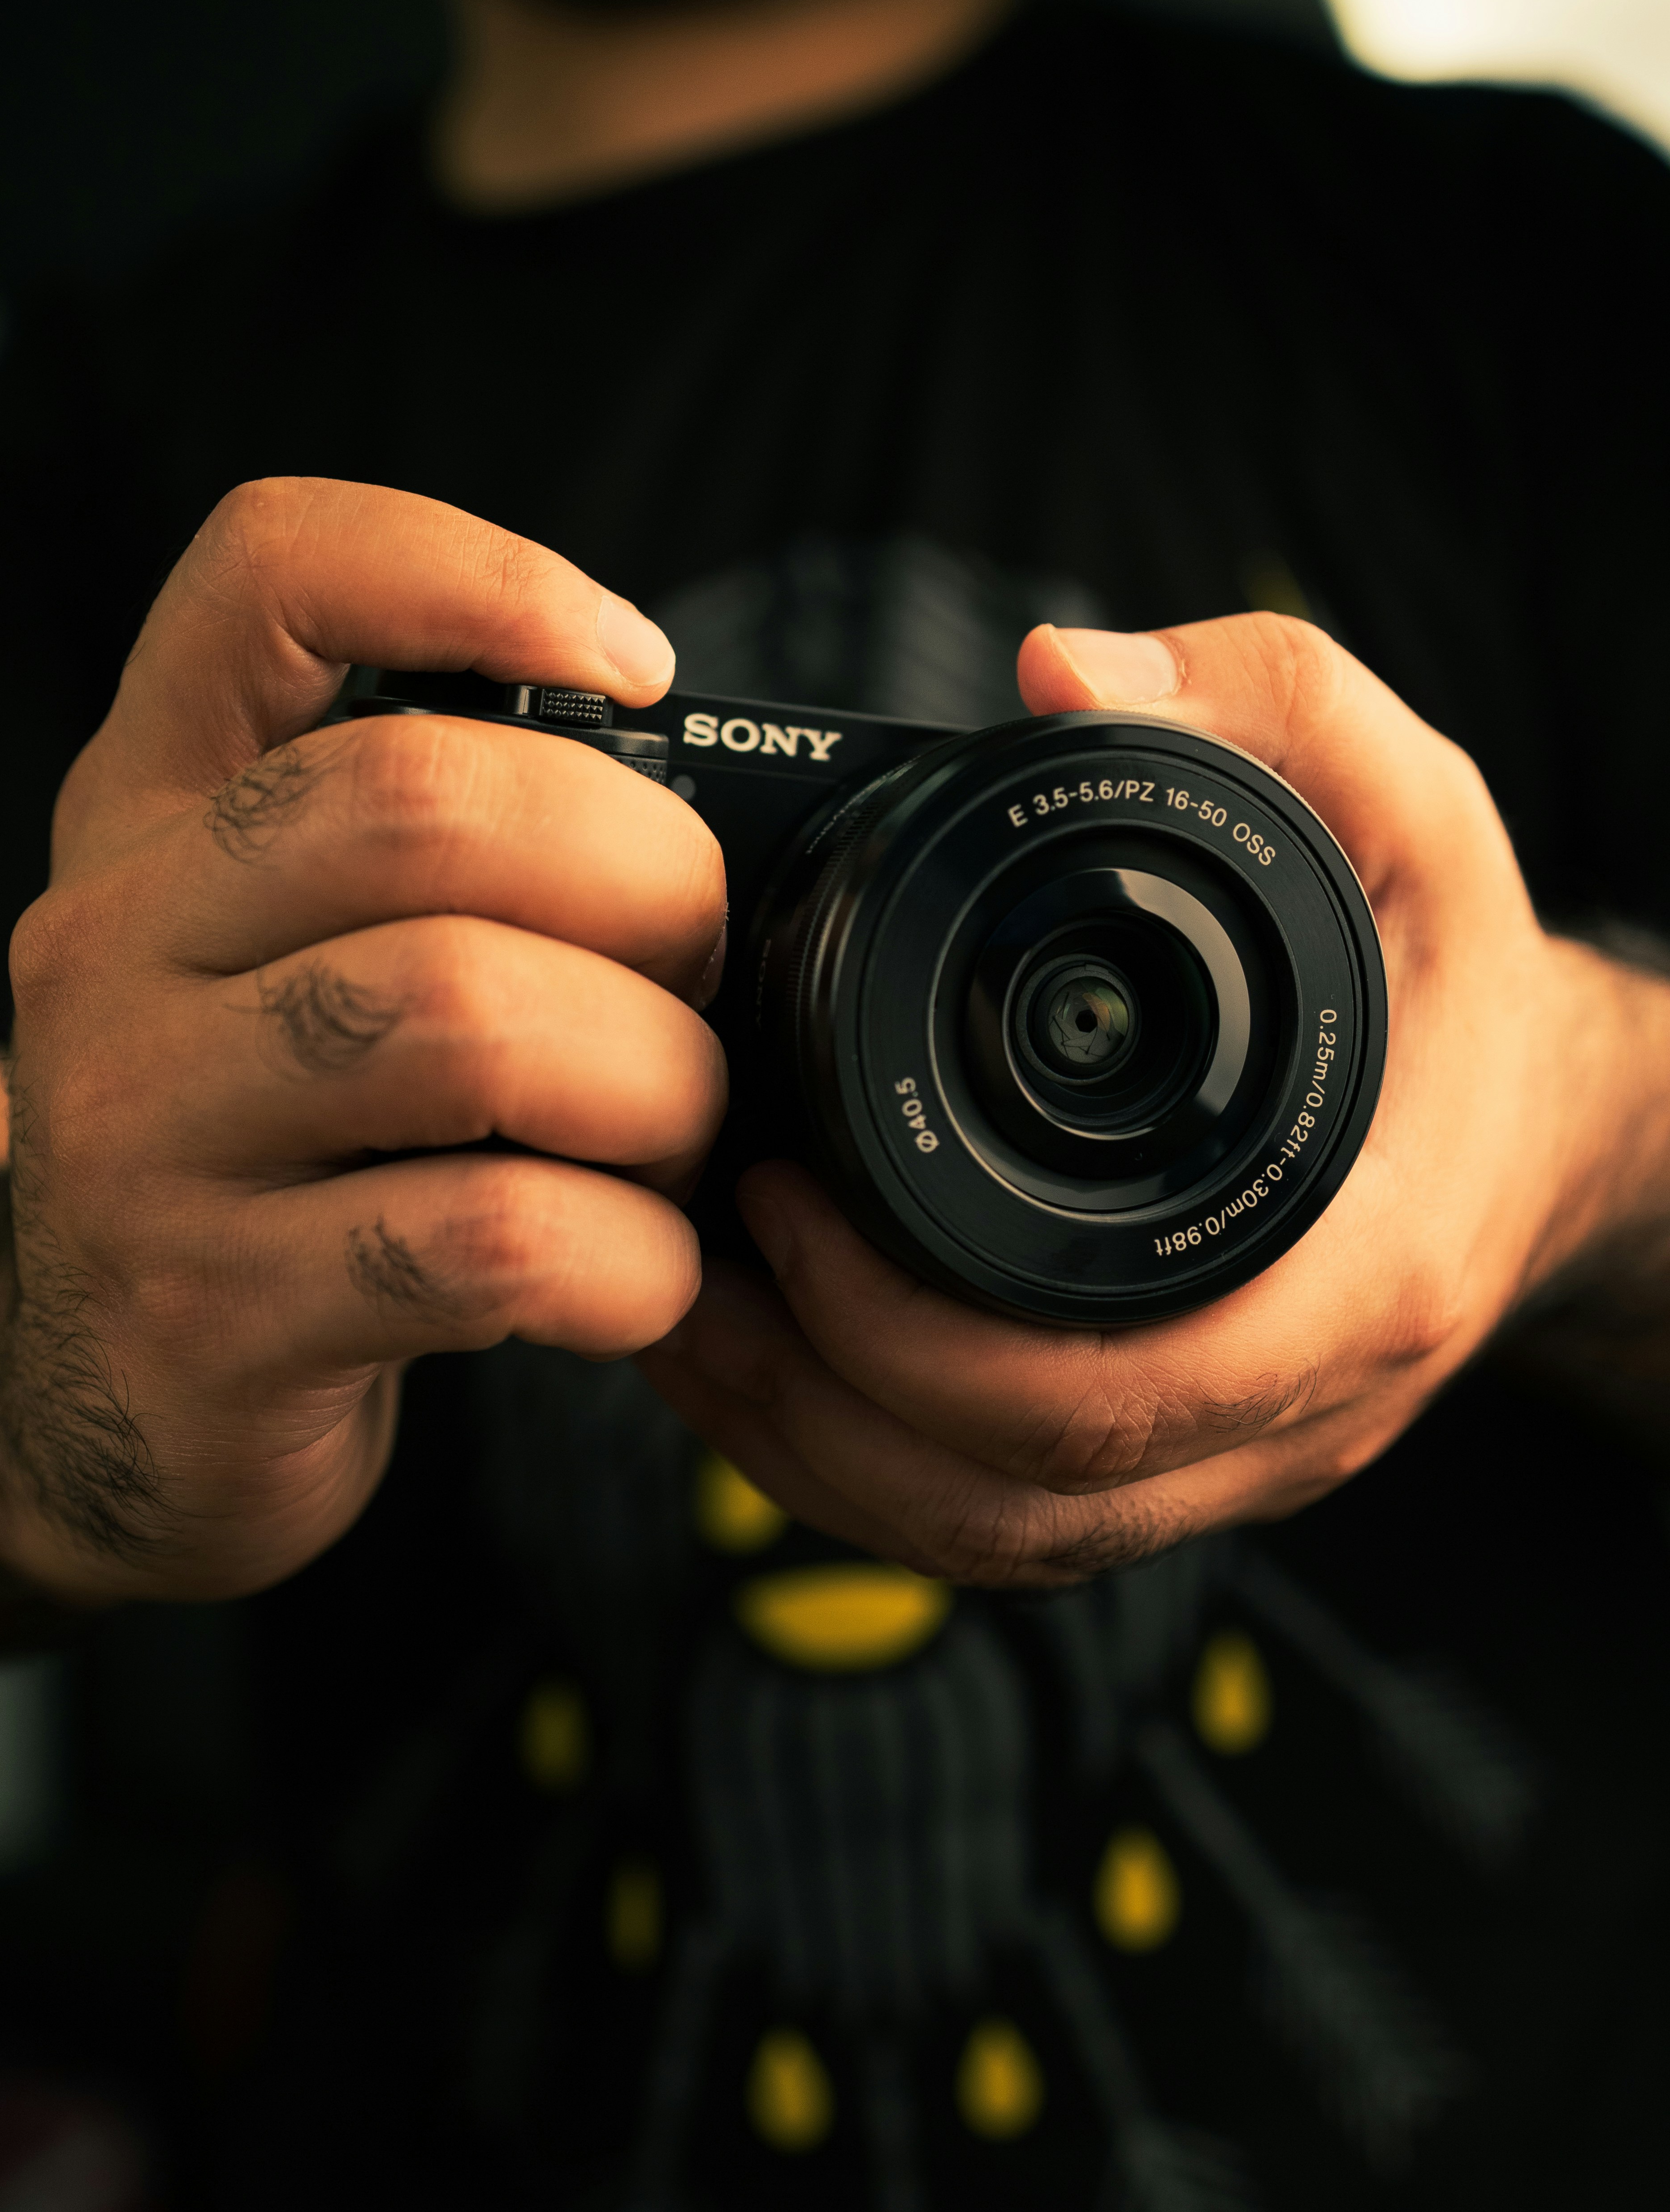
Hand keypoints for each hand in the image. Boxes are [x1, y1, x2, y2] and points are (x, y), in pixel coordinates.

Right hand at [0, 479, 723, 1599]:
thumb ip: (439, 856)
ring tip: (679, 1130)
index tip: (642, 669)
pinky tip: (642, 1271)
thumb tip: (706, 822)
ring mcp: (140, 1132)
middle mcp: (116, 941)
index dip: (475, 571)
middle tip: (702, 967)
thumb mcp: (294, 958)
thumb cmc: (275, 1146)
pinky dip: (632, 1258)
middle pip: (423, 806)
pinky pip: (492, 1244)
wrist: (106, 1400)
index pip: (267, 575)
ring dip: (655, 1080)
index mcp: (153, 811)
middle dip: (645, 878)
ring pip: (468, 1020)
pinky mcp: (211, 1311)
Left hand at [641, 611, 1669, 1581]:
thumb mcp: (1403, 798)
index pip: (1097, 1398)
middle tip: (681, 1268)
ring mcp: (1229, 1458)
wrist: (1532, 1117)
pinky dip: (861, 1468)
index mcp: (1354, 1277)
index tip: (778, 1200)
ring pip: (988, 1541)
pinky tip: (760, 1373)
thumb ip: (1256, 699)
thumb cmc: (1455, 965)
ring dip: (810, 1458)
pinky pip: (999, 1525)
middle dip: (810, 1409)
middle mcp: (1291, 1407)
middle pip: (1012, 1502)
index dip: (902, 1336)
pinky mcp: (1178, 1463)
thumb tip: (1058, 670)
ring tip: (679, 1328)